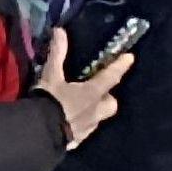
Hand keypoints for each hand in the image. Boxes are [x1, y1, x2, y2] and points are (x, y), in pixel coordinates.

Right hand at [33, 27, 129, 150]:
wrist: (41, 133)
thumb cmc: (50, 101)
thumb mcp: (51, 75)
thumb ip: (57, 54)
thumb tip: (60, 31)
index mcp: (92, 93)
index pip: (111, 76)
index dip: (120, 66)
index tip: (130, 57)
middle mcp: (95, 110)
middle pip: (111, 103)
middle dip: (108, 97)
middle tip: (99, 92)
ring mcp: (88, 127)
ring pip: (99, 117)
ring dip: (95, 111)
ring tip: (82, 107)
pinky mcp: (78, 139)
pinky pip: (85, 130)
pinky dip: (81, 124)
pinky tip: (70, 122)